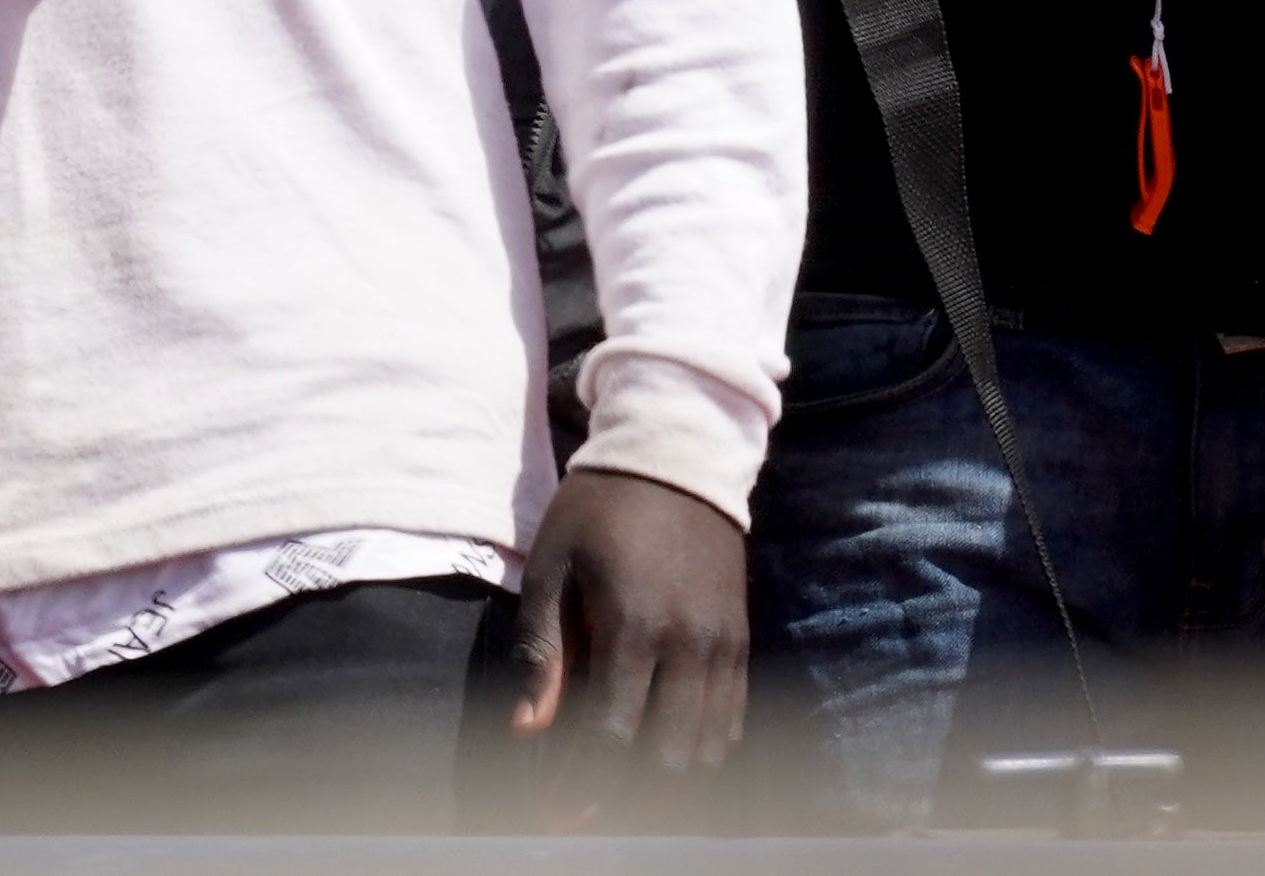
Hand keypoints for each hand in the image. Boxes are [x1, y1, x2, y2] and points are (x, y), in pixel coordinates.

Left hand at [507, 464, 748, 811]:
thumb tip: (525, 731)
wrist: (678, 451)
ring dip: (665, 779)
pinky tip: (670, 750)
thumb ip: (540, 650)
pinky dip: (704, 748)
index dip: (581, 787)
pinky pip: (733, 717)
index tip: (552, 812)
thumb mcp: (553, 565)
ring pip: (705, 747)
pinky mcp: (740, 636)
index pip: (611, 739)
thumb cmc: (600, 507)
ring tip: (623, 785)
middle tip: (582, 805)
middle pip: (665, 757)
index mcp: (633, 626)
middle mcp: (687, 644)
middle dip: (620, 795)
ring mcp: (721, 642)